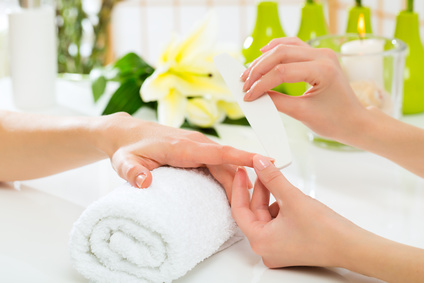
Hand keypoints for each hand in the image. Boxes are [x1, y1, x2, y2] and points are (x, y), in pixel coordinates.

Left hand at [99, 113, 253, 198]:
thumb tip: (144, 182)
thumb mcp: (125, 162)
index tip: (266, 161)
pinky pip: (219, 161)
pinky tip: (234, 187)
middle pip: (228, 163)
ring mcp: (197, 145)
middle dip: (243, 181)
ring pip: (226, 162)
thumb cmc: (128, 148)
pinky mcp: (197, 149)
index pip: (220, 152)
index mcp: (183, 147)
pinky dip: (230, 173)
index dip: (244, 157)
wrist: (128, 132)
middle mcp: (195, 143)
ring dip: (238, 178)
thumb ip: (132, 172)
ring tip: (248, 200)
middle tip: (253, 205)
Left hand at [231, 154, 356, 267]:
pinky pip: (277, 223)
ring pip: (266, 216)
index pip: (239, 210)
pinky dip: (280, 207)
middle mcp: (265, 248)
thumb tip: (258, 162)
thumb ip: (272, 178)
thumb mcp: (292, 198)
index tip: (241, 171)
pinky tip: (288, 195)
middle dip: (259, 189)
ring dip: (270, 197)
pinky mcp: (289, 246)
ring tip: (276, 179)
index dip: (239, 187)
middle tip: (262, 169)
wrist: (353, 248)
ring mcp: (277, 249)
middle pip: (254, 213)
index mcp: (260, 241)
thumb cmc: (324, 231)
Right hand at [240, 37, 367, 142]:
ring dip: (264, 58)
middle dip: (259, 69)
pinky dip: (276, 49)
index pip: (282, 72)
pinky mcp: (318, 55)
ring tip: (249, 72)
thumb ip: (276, 102)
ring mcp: (321, 53)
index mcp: (323, 70)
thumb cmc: (334, 120)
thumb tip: (255, 96)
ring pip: (285, 47)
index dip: (260, 83)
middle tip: (244, 83)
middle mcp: (323, 56)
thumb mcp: (302, 113)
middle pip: (281, 54)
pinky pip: (293, 45)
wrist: (354, 121)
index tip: (247, 95)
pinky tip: (263, 53)